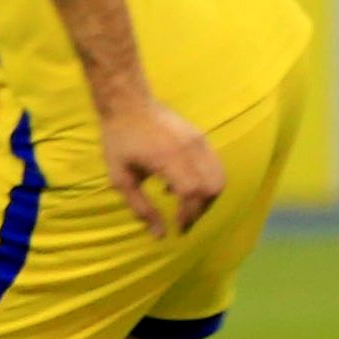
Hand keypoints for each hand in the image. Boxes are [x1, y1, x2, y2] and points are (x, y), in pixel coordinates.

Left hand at [99, 97, 225, 237]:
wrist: (128, 102)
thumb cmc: (119, 141)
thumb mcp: (120, 178)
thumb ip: (140, 207)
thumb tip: (160, 235)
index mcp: (167, 157)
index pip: (192, 192)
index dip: (189, 215)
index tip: (178, 228)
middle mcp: (189, 148)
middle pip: (212, 188)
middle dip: (200, 210)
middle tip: (182, 221)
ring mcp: (199, 141)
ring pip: (219, 178)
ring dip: (206, 198)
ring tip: (182, 205)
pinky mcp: (201, 138)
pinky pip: (214, 166)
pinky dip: (205, 182)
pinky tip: (178, 185)